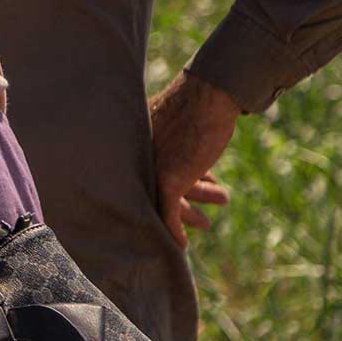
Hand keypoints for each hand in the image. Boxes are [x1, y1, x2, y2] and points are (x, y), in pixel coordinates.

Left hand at [147, 70, 238, 248]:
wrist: (209, 95)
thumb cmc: (193, 103)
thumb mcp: (169, 121)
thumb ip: (161, 138)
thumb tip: (172, 147)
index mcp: (132, 145)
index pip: (138, 176)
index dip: (157, 189)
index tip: (176, 200)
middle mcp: (136, 159)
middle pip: (149, 192)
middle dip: (177, 206)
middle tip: (198, 219)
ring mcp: (151, 170)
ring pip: (163, 204)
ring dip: (187, 216)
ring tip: (207, 223)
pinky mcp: (167, 180)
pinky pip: (168, 215)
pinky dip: (174, 232)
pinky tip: (180, 245)